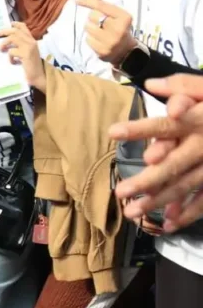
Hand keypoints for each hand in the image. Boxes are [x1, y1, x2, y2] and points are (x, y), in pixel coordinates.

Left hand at [0, 22, 46, 91]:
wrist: (40, 76)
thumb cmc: (32, 66)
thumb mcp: (27, 53)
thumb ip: (21, 46)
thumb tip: (7, 41)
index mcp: (32, 40)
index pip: (24, 28)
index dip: (16, 24)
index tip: (10, 24)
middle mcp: (31, 41)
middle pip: (15, 31)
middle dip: (4, 31)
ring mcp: (29, 47)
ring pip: (12, 38)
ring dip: (4, 43)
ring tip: (1, 50)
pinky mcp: (26, 54)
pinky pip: (12, 52)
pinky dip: (10, 58)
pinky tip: (14, 63)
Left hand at [76, 0, 135, 64]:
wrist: (125, 50)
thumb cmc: (116, 26)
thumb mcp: (113, 13)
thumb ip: (99, 0)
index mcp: (124, 17)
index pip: (101, 6)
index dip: (88, 2)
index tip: (77, 0)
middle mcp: (119, 29)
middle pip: (93, 16)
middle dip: (93, 18)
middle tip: (101, 23)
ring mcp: (111, 41)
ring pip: (88, 28)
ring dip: (90, 28)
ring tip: (100, 32)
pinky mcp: (103, 51)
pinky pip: (87, 39)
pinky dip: (90, 39)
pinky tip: (99, 41)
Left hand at [109, 75, 202, 229]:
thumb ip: (183, 85)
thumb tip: (151, 84)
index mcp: (199, 120)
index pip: (165, 125)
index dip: (140, 129)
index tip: (112, 132)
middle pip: (174, 165)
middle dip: (147, 180)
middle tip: (120, 192)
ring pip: (186, 186)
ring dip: (160, 201)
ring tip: (132, 213)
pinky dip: (189, 212)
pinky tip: (168, 223)